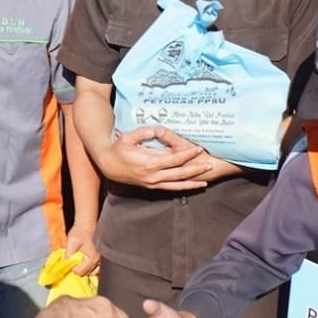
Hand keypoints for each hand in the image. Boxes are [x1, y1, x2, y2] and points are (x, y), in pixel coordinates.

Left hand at [64, 221, 100, 276]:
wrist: (88, 222)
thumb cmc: (80, 231)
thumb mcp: (71, 242)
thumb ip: (68, 255)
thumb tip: (65, 264)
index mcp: (91, 259)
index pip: (80, 272)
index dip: (72, 269)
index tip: (68, 264)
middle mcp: (98, 261)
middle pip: (87, 273)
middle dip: (79, 270)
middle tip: (73, 264)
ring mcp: (101, 259)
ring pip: (94, 272)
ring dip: (87, 270)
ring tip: (80, 265)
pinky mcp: (102, 256)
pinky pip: (98, 267)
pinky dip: (92, 268)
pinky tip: (86, 263)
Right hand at [96, 127, 211, 190]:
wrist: (108, 166)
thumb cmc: (118, 150)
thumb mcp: (128, 137)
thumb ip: (144, 132)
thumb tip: (158, 128)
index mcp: (149, 163)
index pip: (174, 159)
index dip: (187, 155)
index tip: (198, 149)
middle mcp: (153, 176)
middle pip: (179, 174)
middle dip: (195, 170)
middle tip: (209, 166)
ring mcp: (153, 183)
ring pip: (176, 185)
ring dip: (192, 184)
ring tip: (205, 182)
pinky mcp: (152, 187)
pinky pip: (170, 189)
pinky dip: (182, 188)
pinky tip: (191, 187)